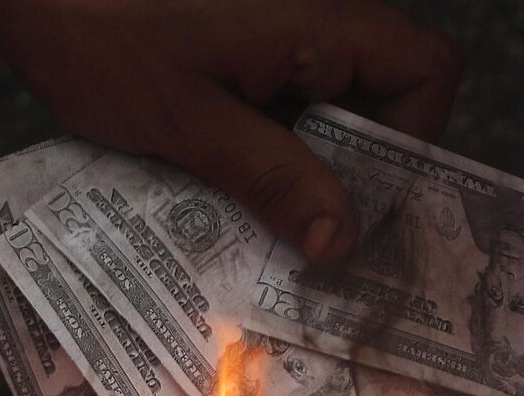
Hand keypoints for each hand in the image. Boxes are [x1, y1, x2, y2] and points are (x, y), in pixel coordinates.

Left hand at [0, 0, 461, 262]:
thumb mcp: (186, 121)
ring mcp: (272, 34)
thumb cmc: (97, 31)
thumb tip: (344, 239)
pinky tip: (224, 195)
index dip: (415, 140)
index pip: (426, 70)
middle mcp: (310, 20)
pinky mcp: (233, 51)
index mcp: (318, 21)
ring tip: (261, 229)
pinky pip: (278, 105)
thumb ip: (272, 176)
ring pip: (327, 110)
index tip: (364, 206)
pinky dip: (264, 150)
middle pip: (383, 97)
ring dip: (303, 170)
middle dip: (352, 173)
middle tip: (309, 245)